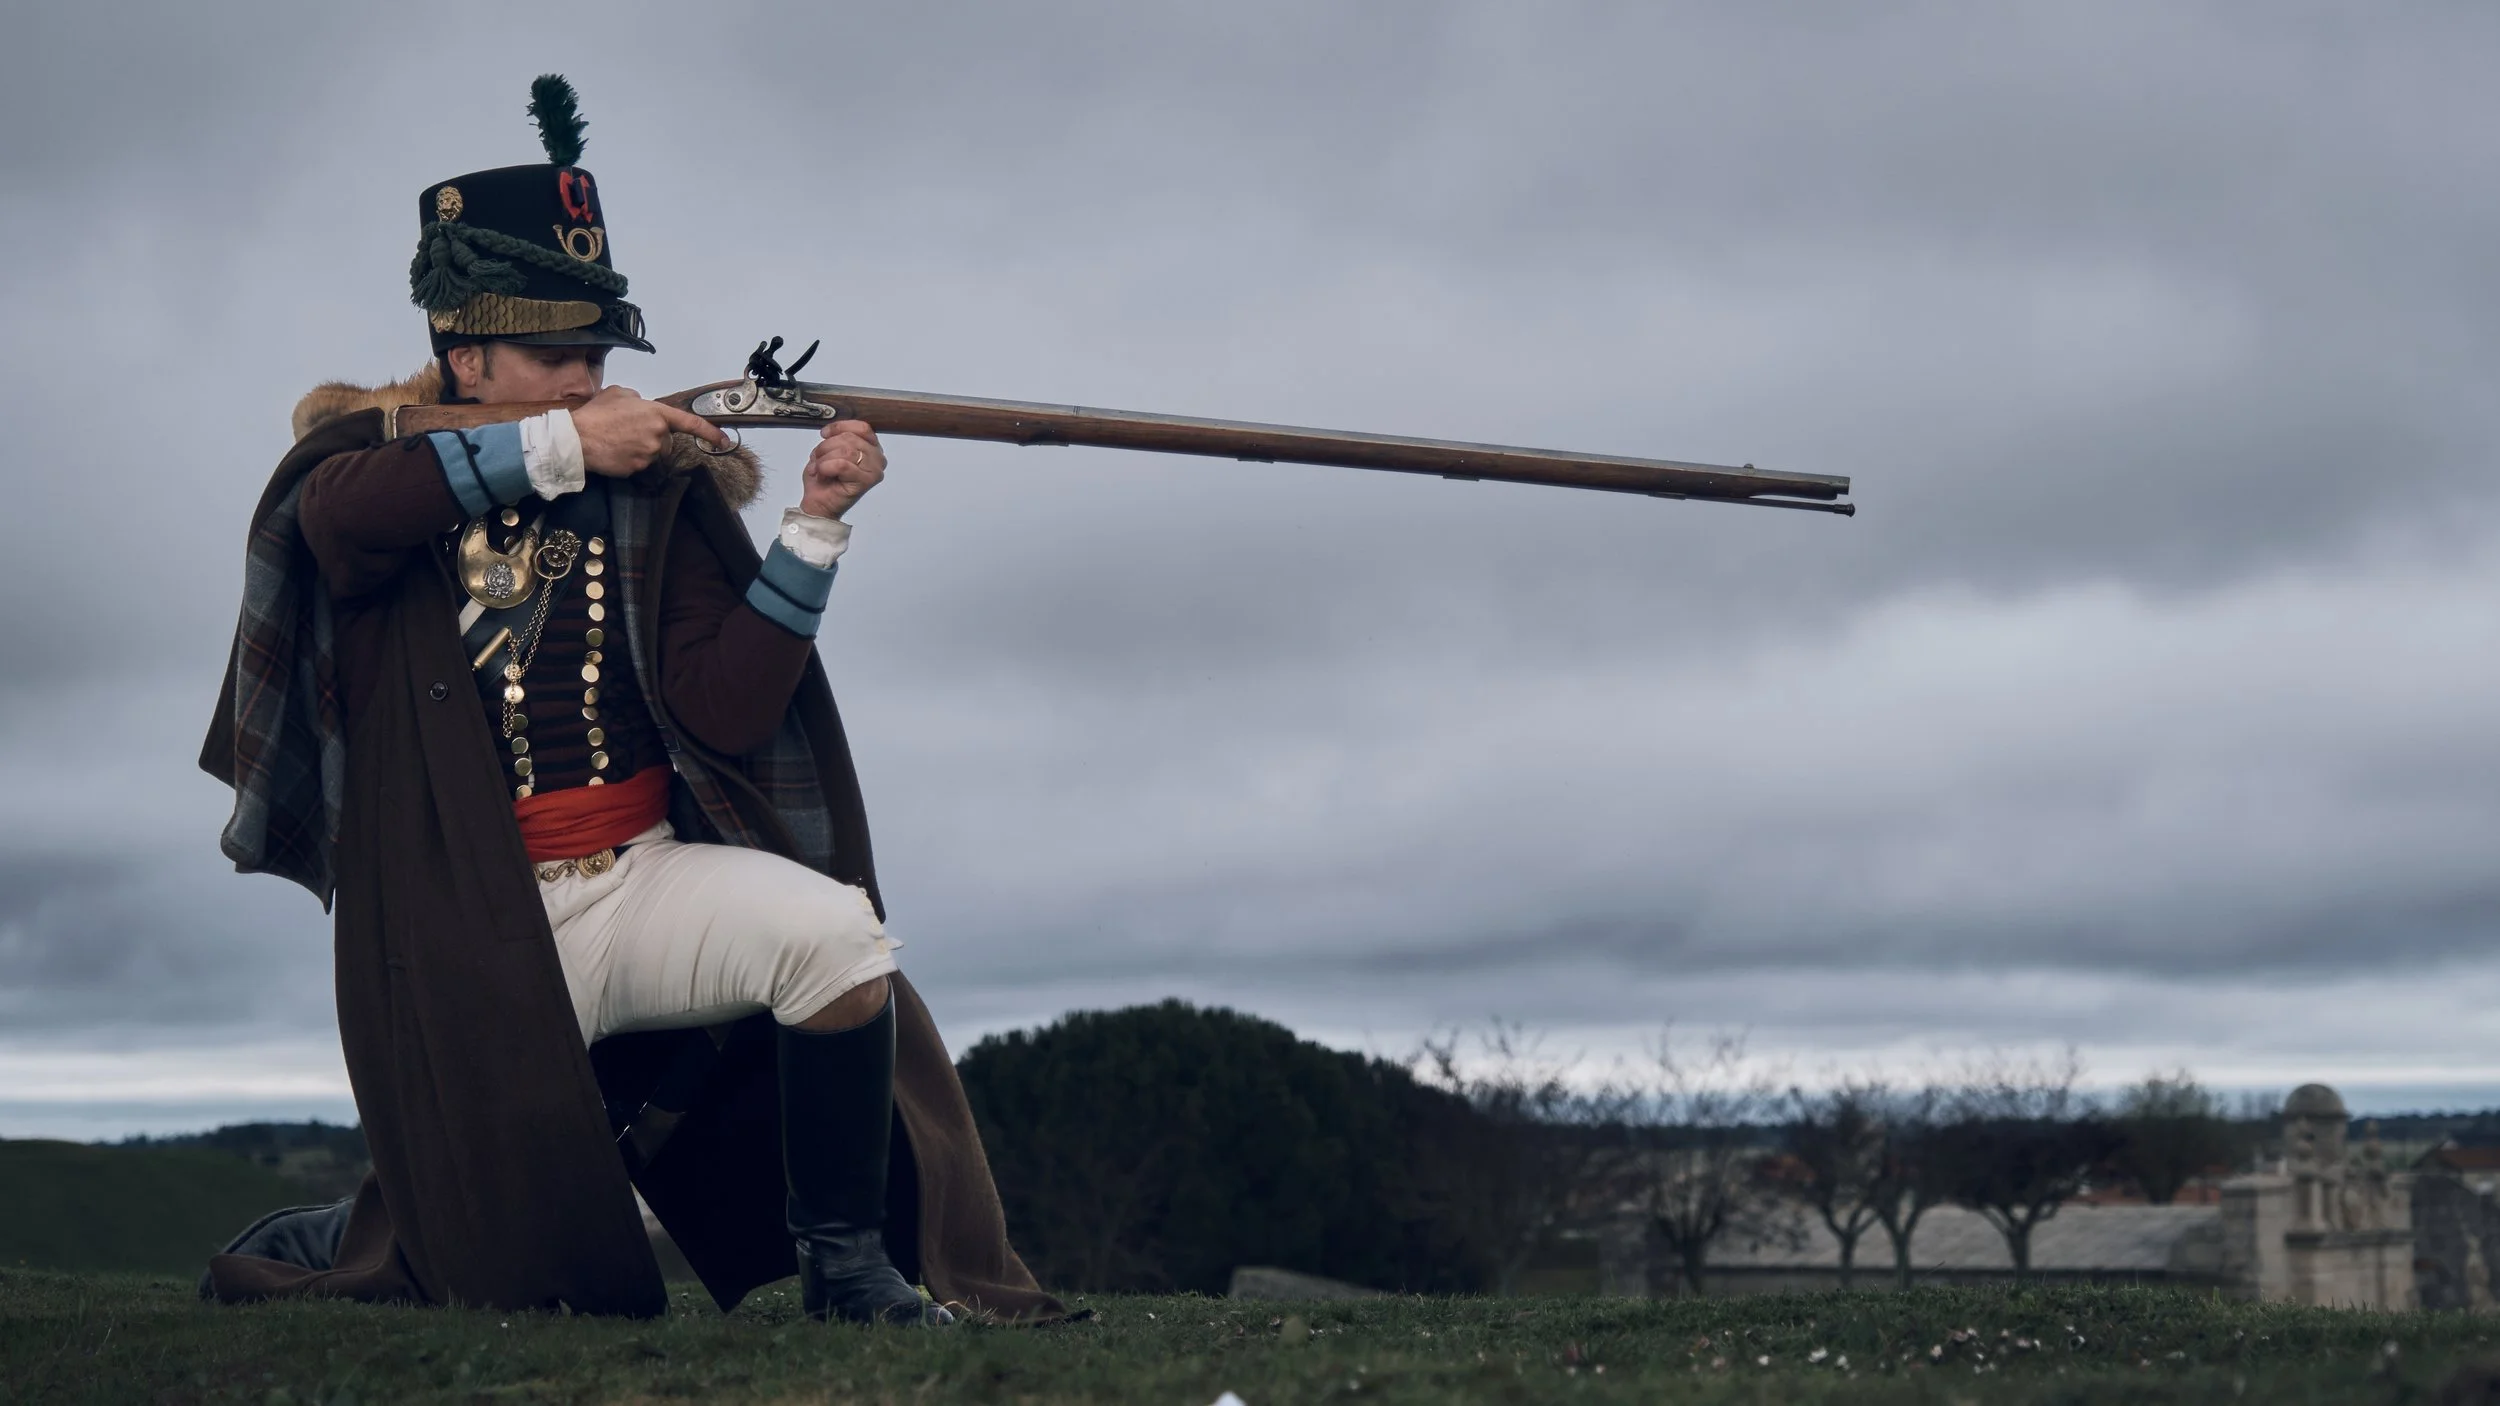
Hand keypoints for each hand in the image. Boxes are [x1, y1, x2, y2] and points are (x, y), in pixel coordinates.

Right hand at [569, 386, 728, 476]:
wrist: (577, 439)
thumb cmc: (596, 413)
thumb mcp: (619, 394)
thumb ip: (638, 399)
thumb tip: (642, 406)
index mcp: (657, 414)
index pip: (691, 423)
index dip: (710, 433)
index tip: (725, 440)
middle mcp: (658, 435)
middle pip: (666, 440)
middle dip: (653, 436)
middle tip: (627, 430)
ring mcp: (649, 454)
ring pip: (653, 453)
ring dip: (640, 447)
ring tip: (617, 439)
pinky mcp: (638, 469)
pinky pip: (639, 464)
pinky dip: (629, 458)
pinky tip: (614, 451)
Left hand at [801, 420, 885, 518]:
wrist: (819, 504)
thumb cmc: (825, 480)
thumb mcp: (829, 450)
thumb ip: (838, 437)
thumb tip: (833, 431)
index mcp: (872, 448)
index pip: (862, 428)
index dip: (840, 427)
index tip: (824, 434)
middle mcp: (877, 458)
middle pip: (850, 438)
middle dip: (827, 447)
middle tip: (818, 459)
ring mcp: (874, 471)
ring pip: (846, 450)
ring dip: (825, 458)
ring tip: (820, 468)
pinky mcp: (866, 481)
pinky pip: (842, 465)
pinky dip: (826, 467)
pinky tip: (823, 474)